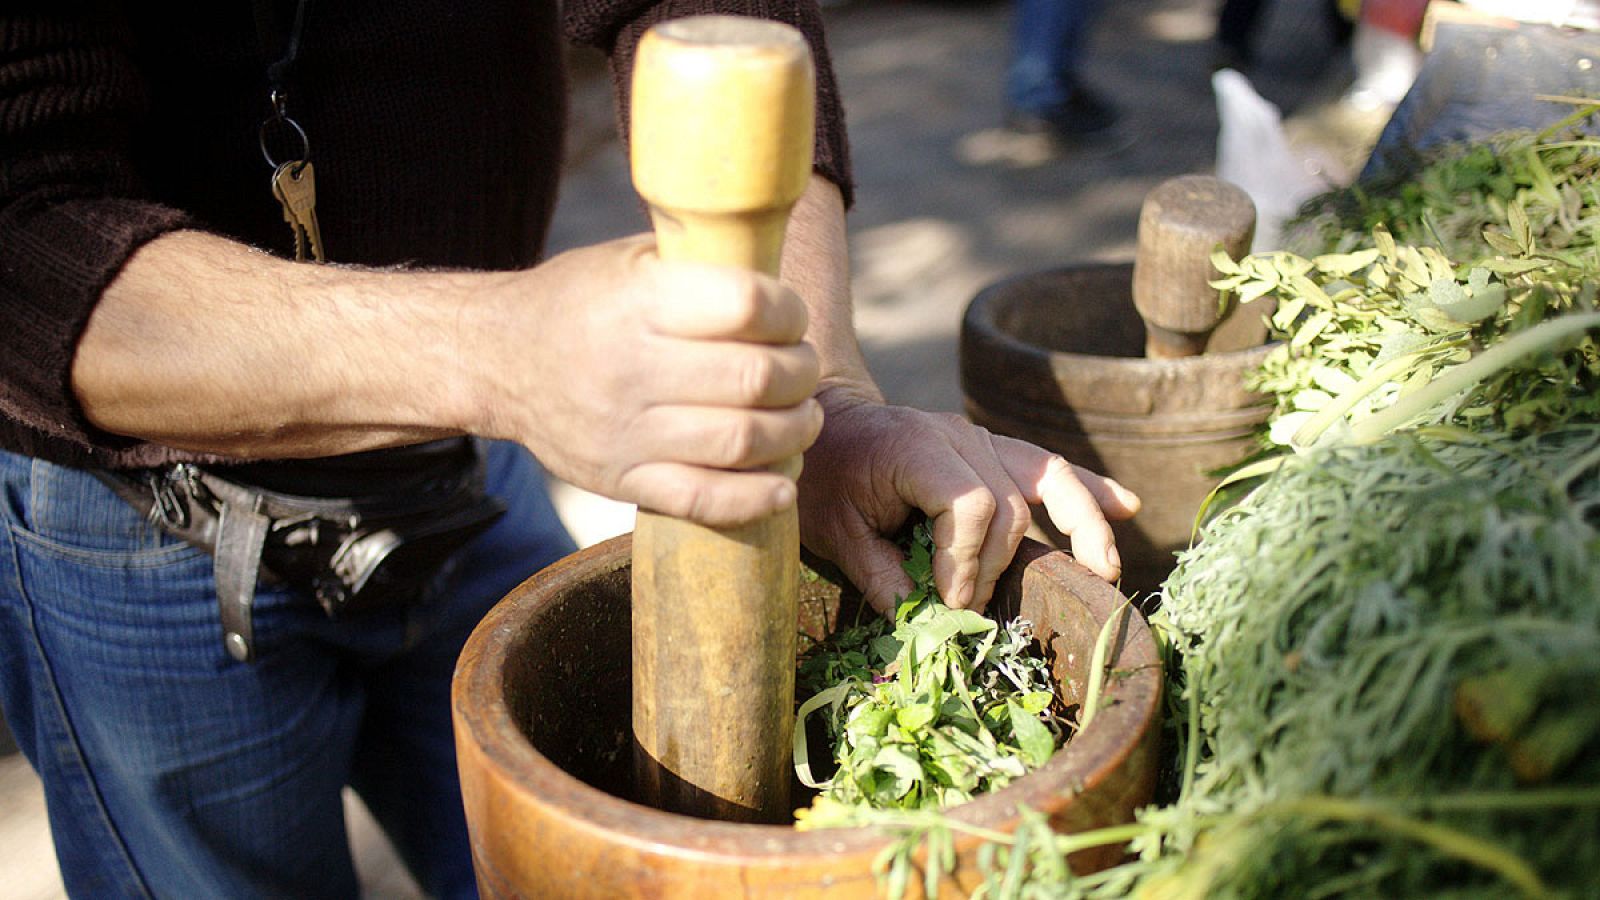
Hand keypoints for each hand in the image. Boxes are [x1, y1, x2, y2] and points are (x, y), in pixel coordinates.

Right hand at [469, 235, 822, 525]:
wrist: (497, 360)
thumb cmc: (580, 301)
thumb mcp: (630, 260)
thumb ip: (699, 264)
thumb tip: (784, 271)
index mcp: (638, 301)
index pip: (747, 306)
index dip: (789, 313)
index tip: (792, 318)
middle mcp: (631, 367)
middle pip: (756, 378)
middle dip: (801, 373)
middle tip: (804, 369)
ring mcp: (624, 432)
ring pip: (742, 441)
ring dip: (794, 432)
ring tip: (803, 418)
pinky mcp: (620, 480)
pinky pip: (705, 500)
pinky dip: (758, 496)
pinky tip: (783, 483)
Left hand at [797, 391, 1139, 615]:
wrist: (826, 425)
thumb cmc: (824, 478)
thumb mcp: (833, 530)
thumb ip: (876, 573)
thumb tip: (923, 620)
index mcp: (916, 448)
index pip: (971, 504)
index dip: (967, 561)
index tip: (950, 602)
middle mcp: (959, 437)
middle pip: (1010, 504)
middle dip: (999, 565)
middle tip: (975, 610)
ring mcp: (983, 440)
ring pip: (1049, 479)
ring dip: (1083, 526)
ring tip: (1108, 571)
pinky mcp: (996, 452)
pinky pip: (1049, 468)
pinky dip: (1088, 490)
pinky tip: (1127, 509)